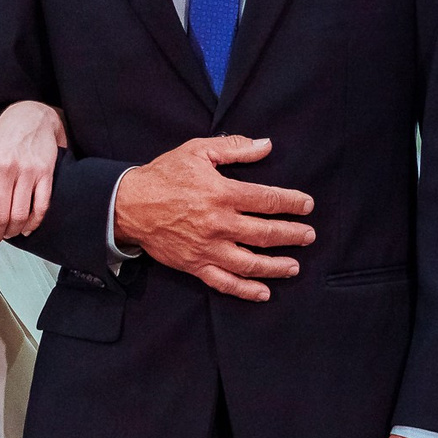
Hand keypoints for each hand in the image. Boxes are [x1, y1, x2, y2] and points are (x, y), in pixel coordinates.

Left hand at [0, 100, 67, 247]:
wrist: (29, 118)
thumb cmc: (1, 142)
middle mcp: (4, 169)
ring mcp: (26, 171)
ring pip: (19, 215)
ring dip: (12, 231)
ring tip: (8, 233)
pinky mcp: (45, 173)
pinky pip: (41, 206)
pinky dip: (33, 223)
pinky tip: (26, 227)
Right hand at [112, 136, 313, 301]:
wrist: (128, 205)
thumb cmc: (164, 175)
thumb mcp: (197, 151)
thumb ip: (234, 148)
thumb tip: (266, 145)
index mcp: (221, 194)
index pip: (266, 200)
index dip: (291, 203)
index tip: (307, 205)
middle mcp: (218, 224)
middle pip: (265, 233)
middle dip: (292, 234)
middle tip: (309, 235)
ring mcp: (207, 248)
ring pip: (250, 263)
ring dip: (277, 266)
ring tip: (294, 266)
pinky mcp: (195, 265)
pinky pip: (224, 283)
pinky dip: (246, 290)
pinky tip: (264, 292)